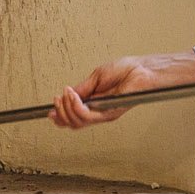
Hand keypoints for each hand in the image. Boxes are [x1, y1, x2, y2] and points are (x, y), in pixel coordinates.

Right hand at [51, 52, 194, 129]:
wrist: (143, 70)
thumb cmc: (128, 70)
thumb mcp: (96, 77)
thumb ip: (82, 89)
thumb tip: (66, 96)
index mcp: (95, 103)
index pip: (74, 117)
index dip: (59, 115)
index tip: (50, 109)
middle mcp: (99, 112)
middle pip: (72, 123)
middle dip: (60, 112)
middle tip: (57, 99)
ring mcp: (104, 114)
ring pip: (78, 122)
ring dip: (66, 108)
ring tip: (65, 95)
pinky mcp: (110, 113)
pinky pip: (88, 116)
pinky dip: (76, 107)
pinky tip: (73, 96)